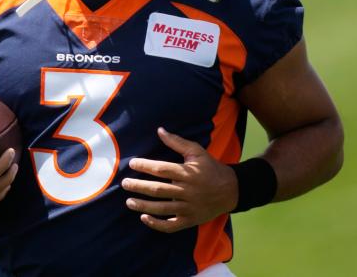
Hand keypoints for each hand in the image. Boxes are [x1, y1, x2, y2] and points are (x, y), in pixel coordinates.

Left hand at [121, 127, 237, 232]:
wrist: (232, 190)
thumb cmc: (211, 168)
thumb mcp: (197, 152)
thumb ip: (177, 142)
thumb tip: (159, 130)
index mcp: (188, 173)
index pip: (162, 169)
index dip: (145, 166)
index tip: (132, 163)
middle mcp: (187, 191)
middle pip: (159, 189)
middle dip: (139, 186)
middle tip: (124, 183)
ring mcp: (189, 207)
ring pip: (162, 208)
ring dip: (143, 205)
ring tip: (129, 201)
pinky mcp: (190, 220)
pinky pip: (171, 225)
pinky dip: (157, 224)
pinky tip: (144, 218)